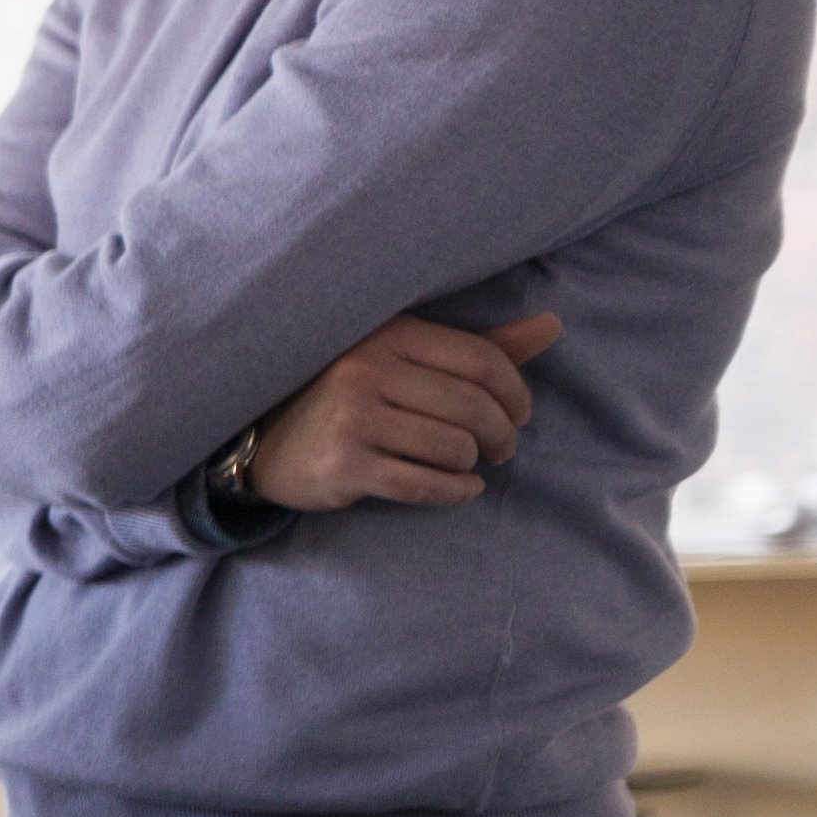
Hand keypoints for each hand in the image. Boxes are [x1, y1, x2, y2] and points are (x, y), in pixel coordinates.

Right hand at [243, 310, 560, 512]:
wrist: (264, 440)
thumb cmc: (349, 396)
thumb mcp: (406, 359)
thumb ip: (478, 347)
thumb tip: (552, 325)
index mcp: (386, 334)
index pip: (481, 359)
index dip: (516, 392)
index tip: (519, 414)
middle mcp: (365, 370)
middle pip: (472, 408)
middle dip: (502, 434)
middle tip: (502, 448)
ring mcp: (351, 419)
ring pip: (453, 449)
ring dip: (474, 464)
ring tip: (471, 465)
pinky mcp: (343, 466)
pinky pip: (425, 485)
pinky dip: (456, 491)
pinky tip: (462, 488)